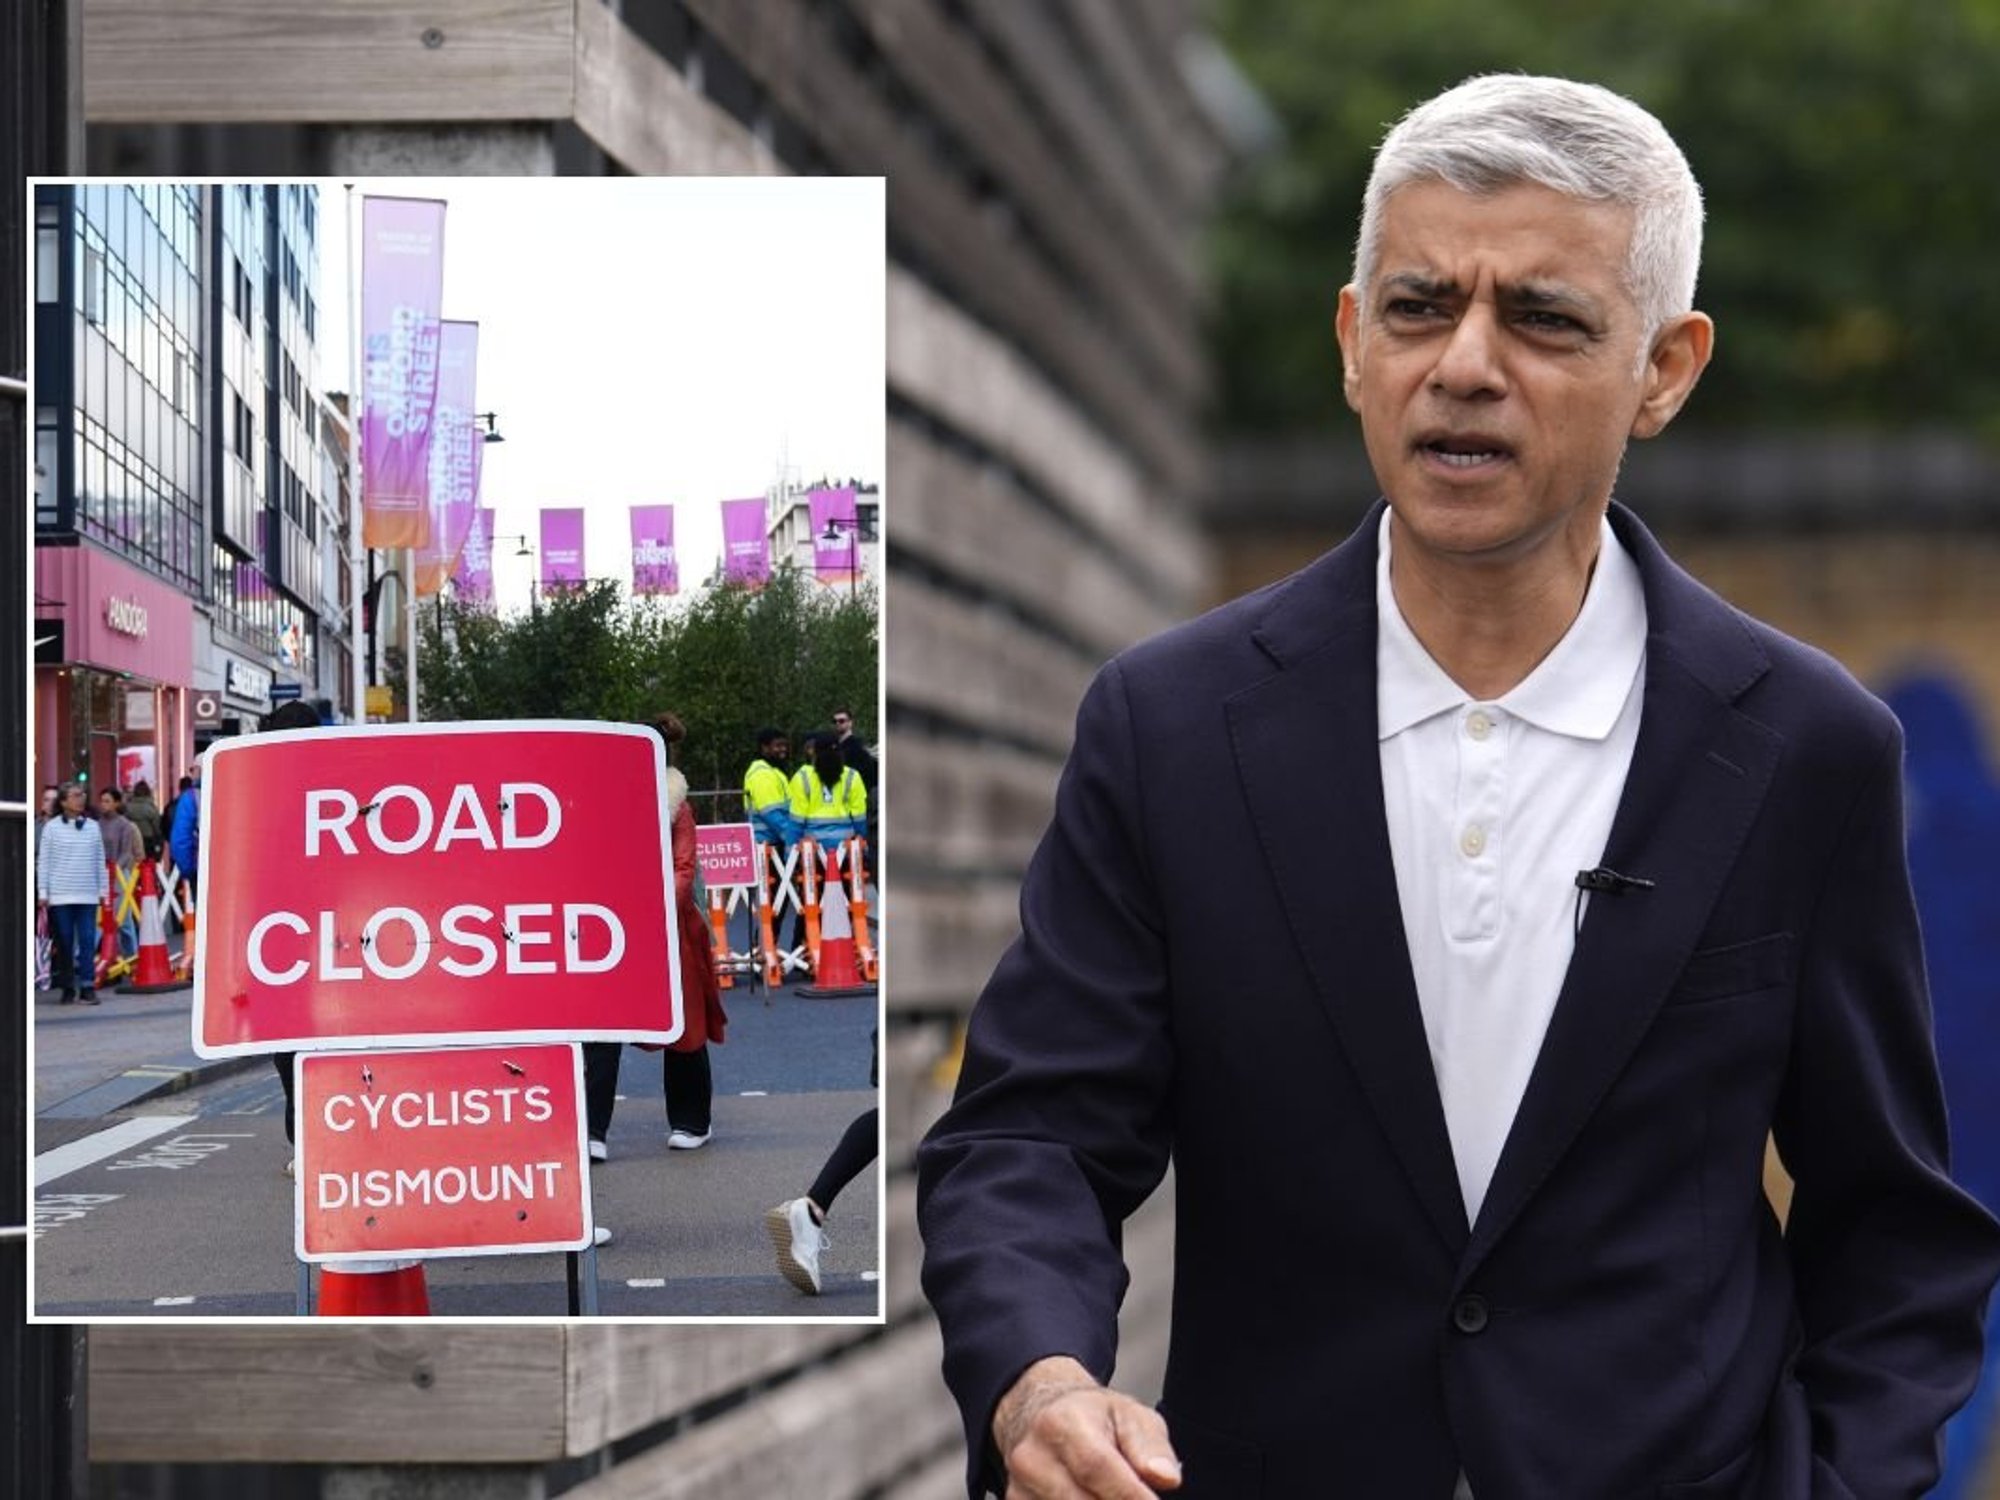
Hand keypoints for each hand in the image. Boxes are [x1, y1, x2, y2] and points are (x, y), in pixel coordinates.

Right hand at [993, 1356, 1181, 1497]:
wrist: (1040, 1414)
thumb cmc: (1090, 1416)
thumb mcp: (1129, 1414)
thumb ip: (1152, 1446)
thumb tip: (1166, 1477)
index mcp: (1063, 1422)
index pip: (1097, 1467)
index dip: (1131, 1495)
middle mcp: (1032, 1455)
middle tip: (1139, 1499)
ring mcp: (1019, 1486)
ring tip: (1114, 1493)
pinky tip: (1092, 1497)